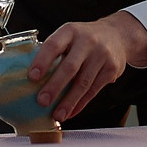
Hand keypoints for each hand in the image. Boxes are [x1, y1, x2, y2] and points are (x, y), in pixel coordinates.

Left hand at [25, 11, 146, 122]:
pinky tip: (70, 112)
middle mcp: (87, 41)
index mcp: (70, 31)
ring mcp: (102, 56)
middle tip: (42, 101)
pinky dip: (80, 104)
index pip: (54, 45)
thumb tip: (28, 76)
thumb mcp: (69, 35)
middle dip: (54, 86)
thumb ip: (53, 50)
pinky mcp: (111, 70)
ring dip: (68, 101)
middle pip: (70, 67)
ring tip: (57, 115)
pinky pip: (94, 90)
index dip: (42, 61)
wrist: (118, 35)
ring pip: (83, 83)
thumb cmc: (84, 39)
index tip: (31, 77)